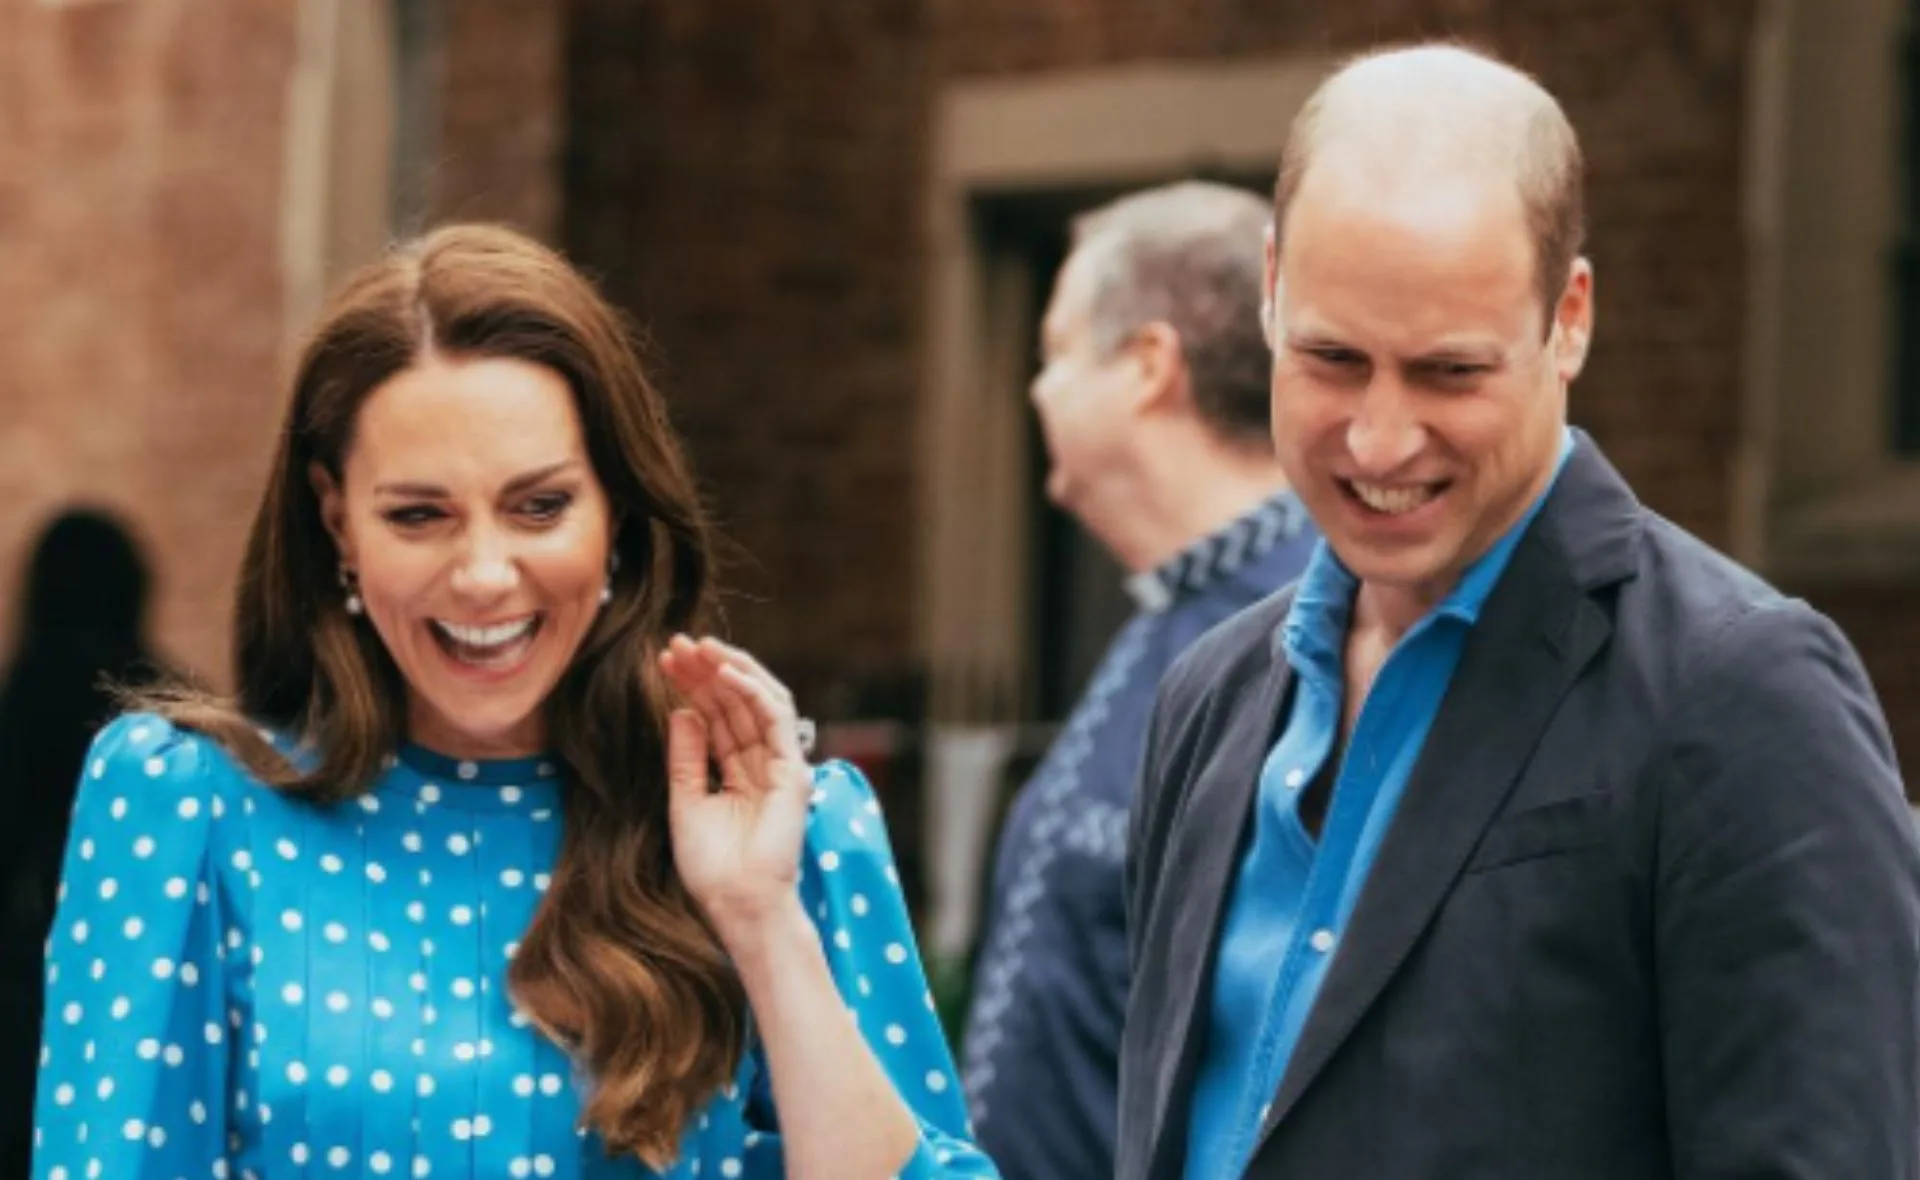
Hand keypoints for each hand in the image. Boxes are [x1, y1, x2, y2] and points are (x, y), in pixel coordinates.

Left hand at [659, 635, 813, 941]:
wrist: (736, 904)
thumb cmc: (711, 867)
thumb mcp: (684, 802)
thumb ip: (685, 757)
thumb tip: (681, 712)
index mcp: (737, 772)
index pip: (716, 717)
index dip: (692, 686)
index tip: (663, 660)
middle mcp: (761, 763)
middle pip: (735, 704)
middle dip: (707, 670)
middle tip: (677, 643)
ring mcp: (780, 766)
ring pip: (759, 701)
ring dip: (730, 670)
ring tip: (699, 647)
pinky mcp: (793, 772)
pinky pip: (775, 720)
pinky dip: (752, 691)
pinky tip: (724, 672)